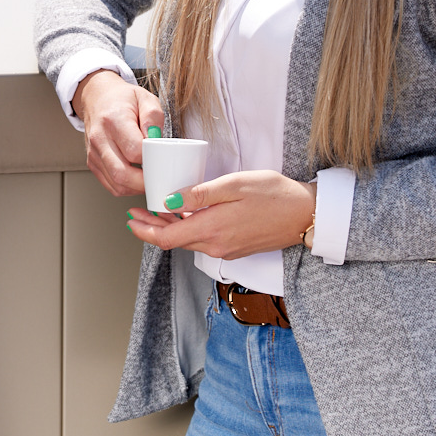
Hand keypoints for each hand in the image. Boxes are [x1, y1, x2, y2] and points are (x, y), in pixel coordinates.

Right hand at [73, 69, 163, 197]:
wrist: (97, 97)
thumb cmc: (122, 99)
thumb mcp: (144, 97)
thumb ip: (154, 116)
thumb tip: (156, 139)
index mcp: (113, 120)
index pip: (134, 150)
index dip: (152, 158)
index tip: (162, 158)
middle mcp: (100, 138)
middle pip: (122, 173)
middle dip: (145, 182)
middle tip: (160, 177)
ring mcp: (94, 153)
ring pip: (116, 184)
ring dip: (136, 188)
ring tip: (150, 178)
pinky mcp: (92, 163)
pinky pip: (111, 185)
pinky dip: (127, 188)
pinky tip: (137, 180)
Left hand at [126, 170, 313, 259]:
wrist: (305, 215)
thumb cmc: (274, 194)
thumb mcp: (234, 185)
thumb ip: (199, 194)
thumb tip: (167, 200)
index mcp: (212, 230)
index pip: (165, 239)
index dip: (143, 230)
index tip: (130, 217)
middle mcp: (216, 246)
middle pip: (173, 242)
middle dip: (151, 228)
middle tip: (136, 213)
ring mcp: (226, 250)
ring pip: (188, 241)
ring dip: (169, 229)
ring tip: (156, 212)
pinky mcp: (234, 248)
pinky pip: (203, 241)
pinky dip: (188, 229)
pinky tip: (185, 215)